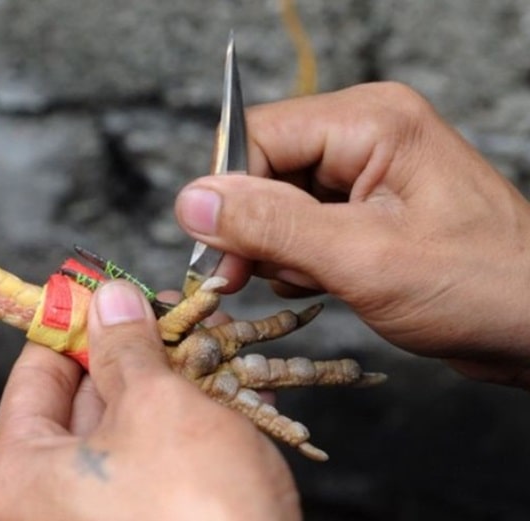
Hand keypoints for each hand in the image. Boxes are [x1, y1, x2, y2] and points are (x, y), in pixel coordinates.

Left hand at [0, 281, 299, 520]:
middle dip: (132, 352)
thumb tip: (109, 300)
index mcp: (20, 476)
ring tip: (206, 346)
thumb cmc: (195, 513)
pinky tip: (222, 396)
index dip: (72, 323)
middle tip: (168, 313)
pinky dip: (182, 429)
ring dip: (167, 386)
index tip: (102, 289)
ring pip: (126, 431)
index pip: (35, 374)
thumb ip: (128, 347)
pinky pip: (153, 464)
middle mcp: (46, 506)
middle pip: (83, 401)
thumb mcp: (156, 408)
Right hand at [175, 82, 529, 387]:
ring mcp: (365, 172)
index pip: (257, 136)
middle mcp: (364, 134)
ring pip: (275, 201)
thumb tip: (191, 202)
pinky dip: (297, 258)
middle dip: (256, 229)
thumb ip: (271, 226)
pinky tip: (323, 282)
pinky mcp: (364, 207)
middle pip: (263, 168)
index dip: (228, 194)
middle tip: (258, 276)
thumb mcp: (362, 259)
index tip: (220, 256)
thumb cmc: (479, 286)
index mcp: (370, 121)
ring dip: (278, 249)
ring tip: (317, 280)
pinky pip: (300, 223)